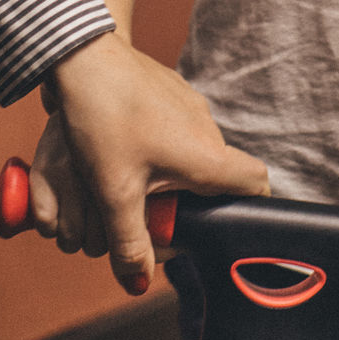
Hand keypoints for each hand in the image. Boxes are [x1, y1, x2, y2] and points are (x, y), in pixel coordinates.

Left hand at [32, 32, 269, 295]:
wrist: (82, 56)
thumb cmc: (104, 119)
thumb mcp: (113, 192)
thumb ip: (129, 243)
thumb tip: (138, 283)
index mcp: (207, 154)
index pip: (256, 183)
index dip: (248, 207)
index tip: (220, 226)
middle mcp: (207, 127)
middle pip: (214, 178)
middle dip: (185, 202)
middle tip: (148, 212)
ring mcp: (189, 105)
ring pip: (190, 153)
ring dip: (165, 175)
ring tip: (125, 178)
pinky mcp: (169, 91)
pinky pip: (173, 129)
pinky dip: (154, 147)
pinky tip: (120, 147)